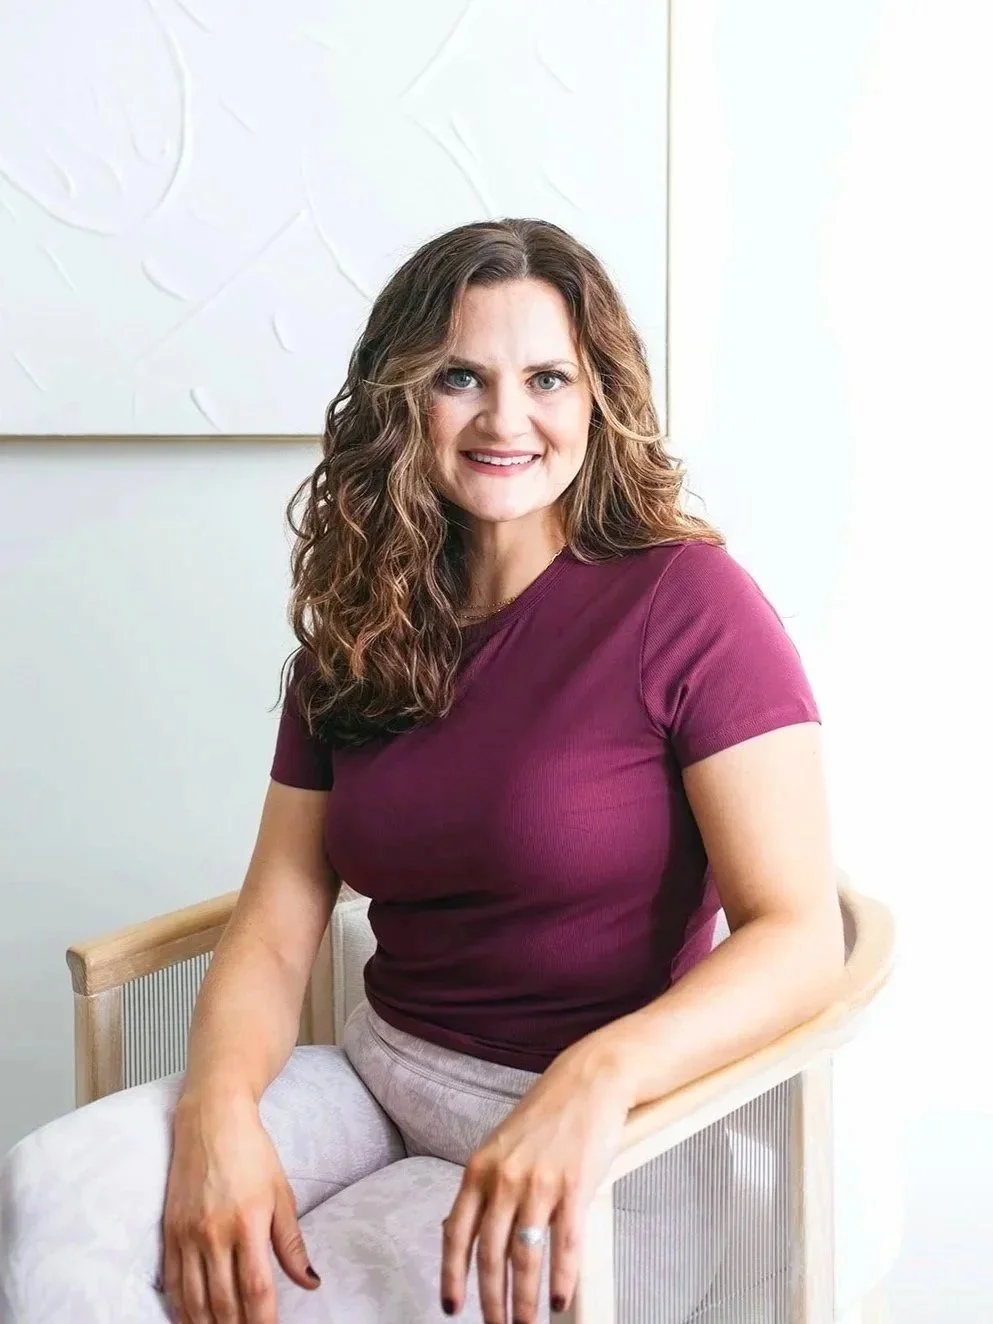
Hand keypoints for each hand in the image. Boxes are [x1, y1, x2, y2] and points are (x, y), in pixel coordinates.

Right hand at [161, 1088, 320, 1322]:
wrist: (211, 1118)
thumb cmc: (252, 1152)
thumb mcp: (281, 1193)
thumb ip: (291, 1242)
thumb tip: (310, 1282)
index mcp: (248, 1223)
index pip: (256, 1290)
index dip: (263, 1322)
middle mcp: (214, 1233)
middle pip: (224, 1303)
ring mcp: (188, 1234)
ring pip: (194, 1300)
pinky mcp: (169, 1230)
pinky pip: (172, 1281)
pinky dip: (182, 1308)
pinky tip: (193, 1320)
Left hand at [440, 1037, 632, 1323]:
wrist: (588, 1081)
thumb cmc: (546, 1115)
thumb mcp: (501, 1146)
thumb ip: (484, 1186)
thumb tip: (462, 1229)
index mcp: (479, 1169)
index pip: (457, 1233)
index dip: (452, 1276)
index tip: (452, 1308)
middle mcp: (504, 1178)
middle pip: (491, 1254)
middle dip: (492, 1301)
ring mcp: (539, 1183)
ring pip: (525, 1257)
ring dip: (525, 1300)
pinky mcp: (574, 1186)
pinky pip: (565, 1243)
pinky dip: (560, 1278)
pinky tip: (557, 1300)